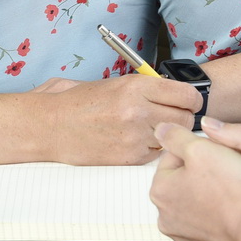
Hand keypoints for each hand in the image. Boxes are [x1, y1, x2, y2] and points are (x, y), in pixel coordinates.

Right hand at [32, 74, 200, 164]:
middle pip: (186, 119)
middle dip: (182, 118)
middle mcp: (138, 110)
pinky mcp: (129, 157)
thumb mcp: (112, 83)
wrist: (50, 126)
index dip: (190, 100)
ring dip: (167, 136)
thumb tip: (172, 92)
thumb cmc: (77, 102)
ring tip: (150, 130)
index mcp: (135, 86)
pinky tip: (136, 141)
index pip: (187, 95)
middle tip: (170, 117)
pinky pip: (156, 154)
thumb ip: (144, 87)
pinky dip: (152, 150)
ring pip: (173, 139)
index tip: (187, 102)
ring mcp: (135, 136)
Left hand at [150, 122, 240, 240]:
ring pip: (195, 213)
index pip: (173, 159)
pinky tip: (233, 221)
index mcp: (160, 191)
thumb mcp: (202, 148)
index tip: (216, 152)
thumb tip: (160, 130)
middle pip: (182, 188)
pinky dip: (220, 229)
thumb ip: (175, 136)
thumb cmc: (234, 186)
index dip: (196, 150)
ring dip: (209, 204)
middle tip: (226, 173)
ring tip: (232, 196)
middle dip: (200, 178)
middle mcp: (166, 221)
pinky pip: (211, 238)